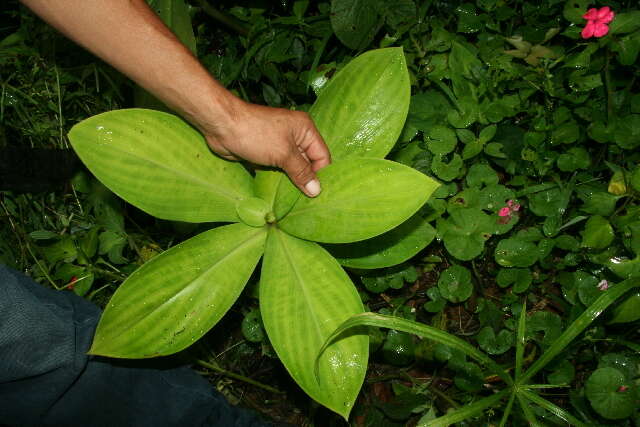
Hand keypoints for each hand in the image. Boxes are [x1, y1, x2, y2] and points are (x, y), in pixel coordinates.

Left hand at [201, 100, 330, 196]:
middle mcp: (295, 136)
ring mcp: (279, 145)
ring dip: (292, 183)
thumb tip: (316, 191)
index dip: (320, 175)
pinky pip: (278, 170)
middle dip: (306, 181)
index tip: (317, 195)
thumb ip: (301, 172)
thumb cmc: (256, 134)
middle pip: (308, 163)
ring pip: (292, 168)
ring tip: (295, 202)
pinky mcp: (266, 153)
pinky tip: (280, 196)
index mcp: (305, 130)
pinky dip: (278, 181)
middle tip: (307, 203)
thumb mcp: (283, 154)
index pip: (322, 155)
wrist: (221, 126)